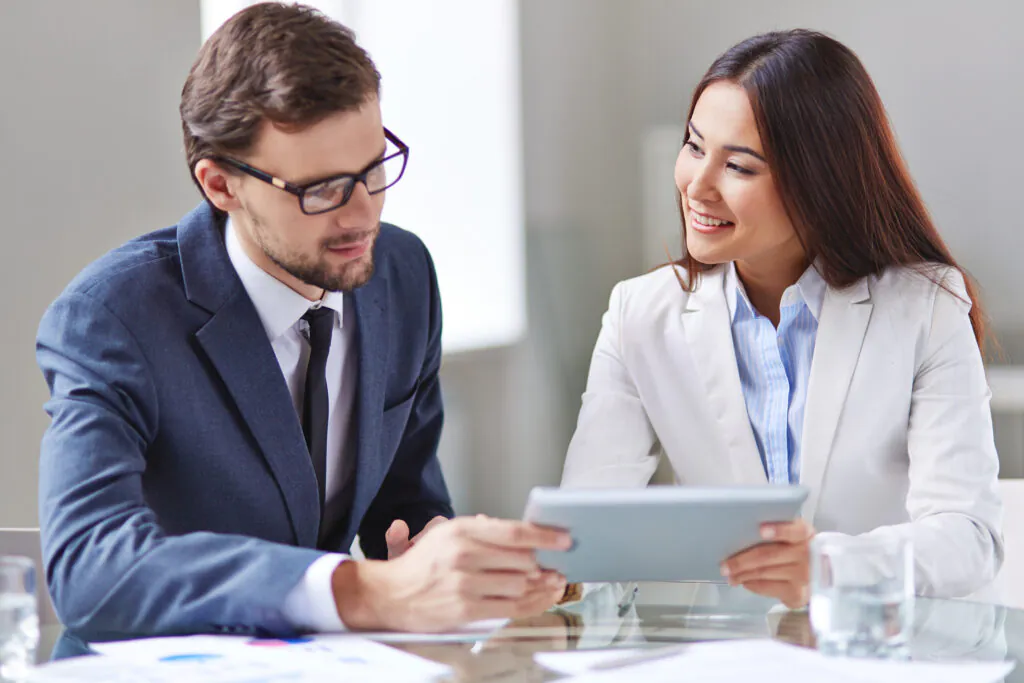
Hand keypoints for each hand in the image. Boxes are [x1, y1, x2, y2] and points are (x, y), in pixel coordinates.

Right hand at [333, 515, 570, 631]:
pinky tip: (539, 599)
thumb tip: (522, 535)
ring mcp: (464, 583)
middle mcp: (463, 553)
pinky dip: (530, 604)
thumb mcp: (448, 534)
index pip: (514, 531)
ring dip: (538, 586)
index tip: (565, 540)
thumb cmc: (424, 563)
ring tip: (550, 584)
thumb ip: (483, 531)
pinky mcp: (464, 609)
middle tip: (554, 567)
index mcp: (461, 529)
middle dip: (542, 565)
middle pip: (522, 559)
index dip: (545, 536)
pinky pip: (509, 608)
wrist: (390, 594)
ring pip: (519, 584)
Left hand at [721, 519, 814, 608]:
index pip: (795, 530)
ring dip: (742, 575)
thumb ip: (773, 532)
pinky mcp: (798, 592)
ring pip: (764, 572)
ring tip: (730, 575)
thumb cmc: (792, 550)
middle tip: (725, 565)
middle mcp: (808, 554)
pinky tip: (745, 582)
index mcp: (804, 533)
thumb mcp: (789, 536)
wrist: (812, 576)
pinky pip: (768, 587)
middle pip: (769, 555)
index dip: (778, 530)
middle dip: (742, 561)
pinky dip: (753, 585)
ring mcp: (804, 575)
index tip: (761, 530)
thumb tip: (741, 534)